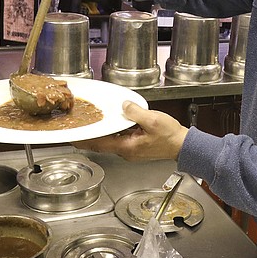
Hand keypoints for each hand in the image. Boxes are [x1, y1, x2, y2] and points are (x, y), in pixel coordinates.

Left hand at [73, 101, 188, 160]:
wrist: (183, 145)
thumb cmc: (170, 137)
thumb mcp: (153, 120)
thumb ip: (136, 113)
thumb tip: (124, 106)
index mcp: (127, 147)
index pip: (99, 144)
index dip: (84, 140)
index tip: (73, 137)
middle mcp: (126, 151)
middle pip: (102, 144)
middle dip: (89, 137)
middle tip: (77, 129)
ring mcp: (131, 150)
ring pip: (109, 142)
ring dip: (100, 134)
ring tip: (90, 125)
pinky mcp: (136, 147)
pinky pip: (119, 140)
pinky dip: (111, 133)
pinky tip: (111, 125)